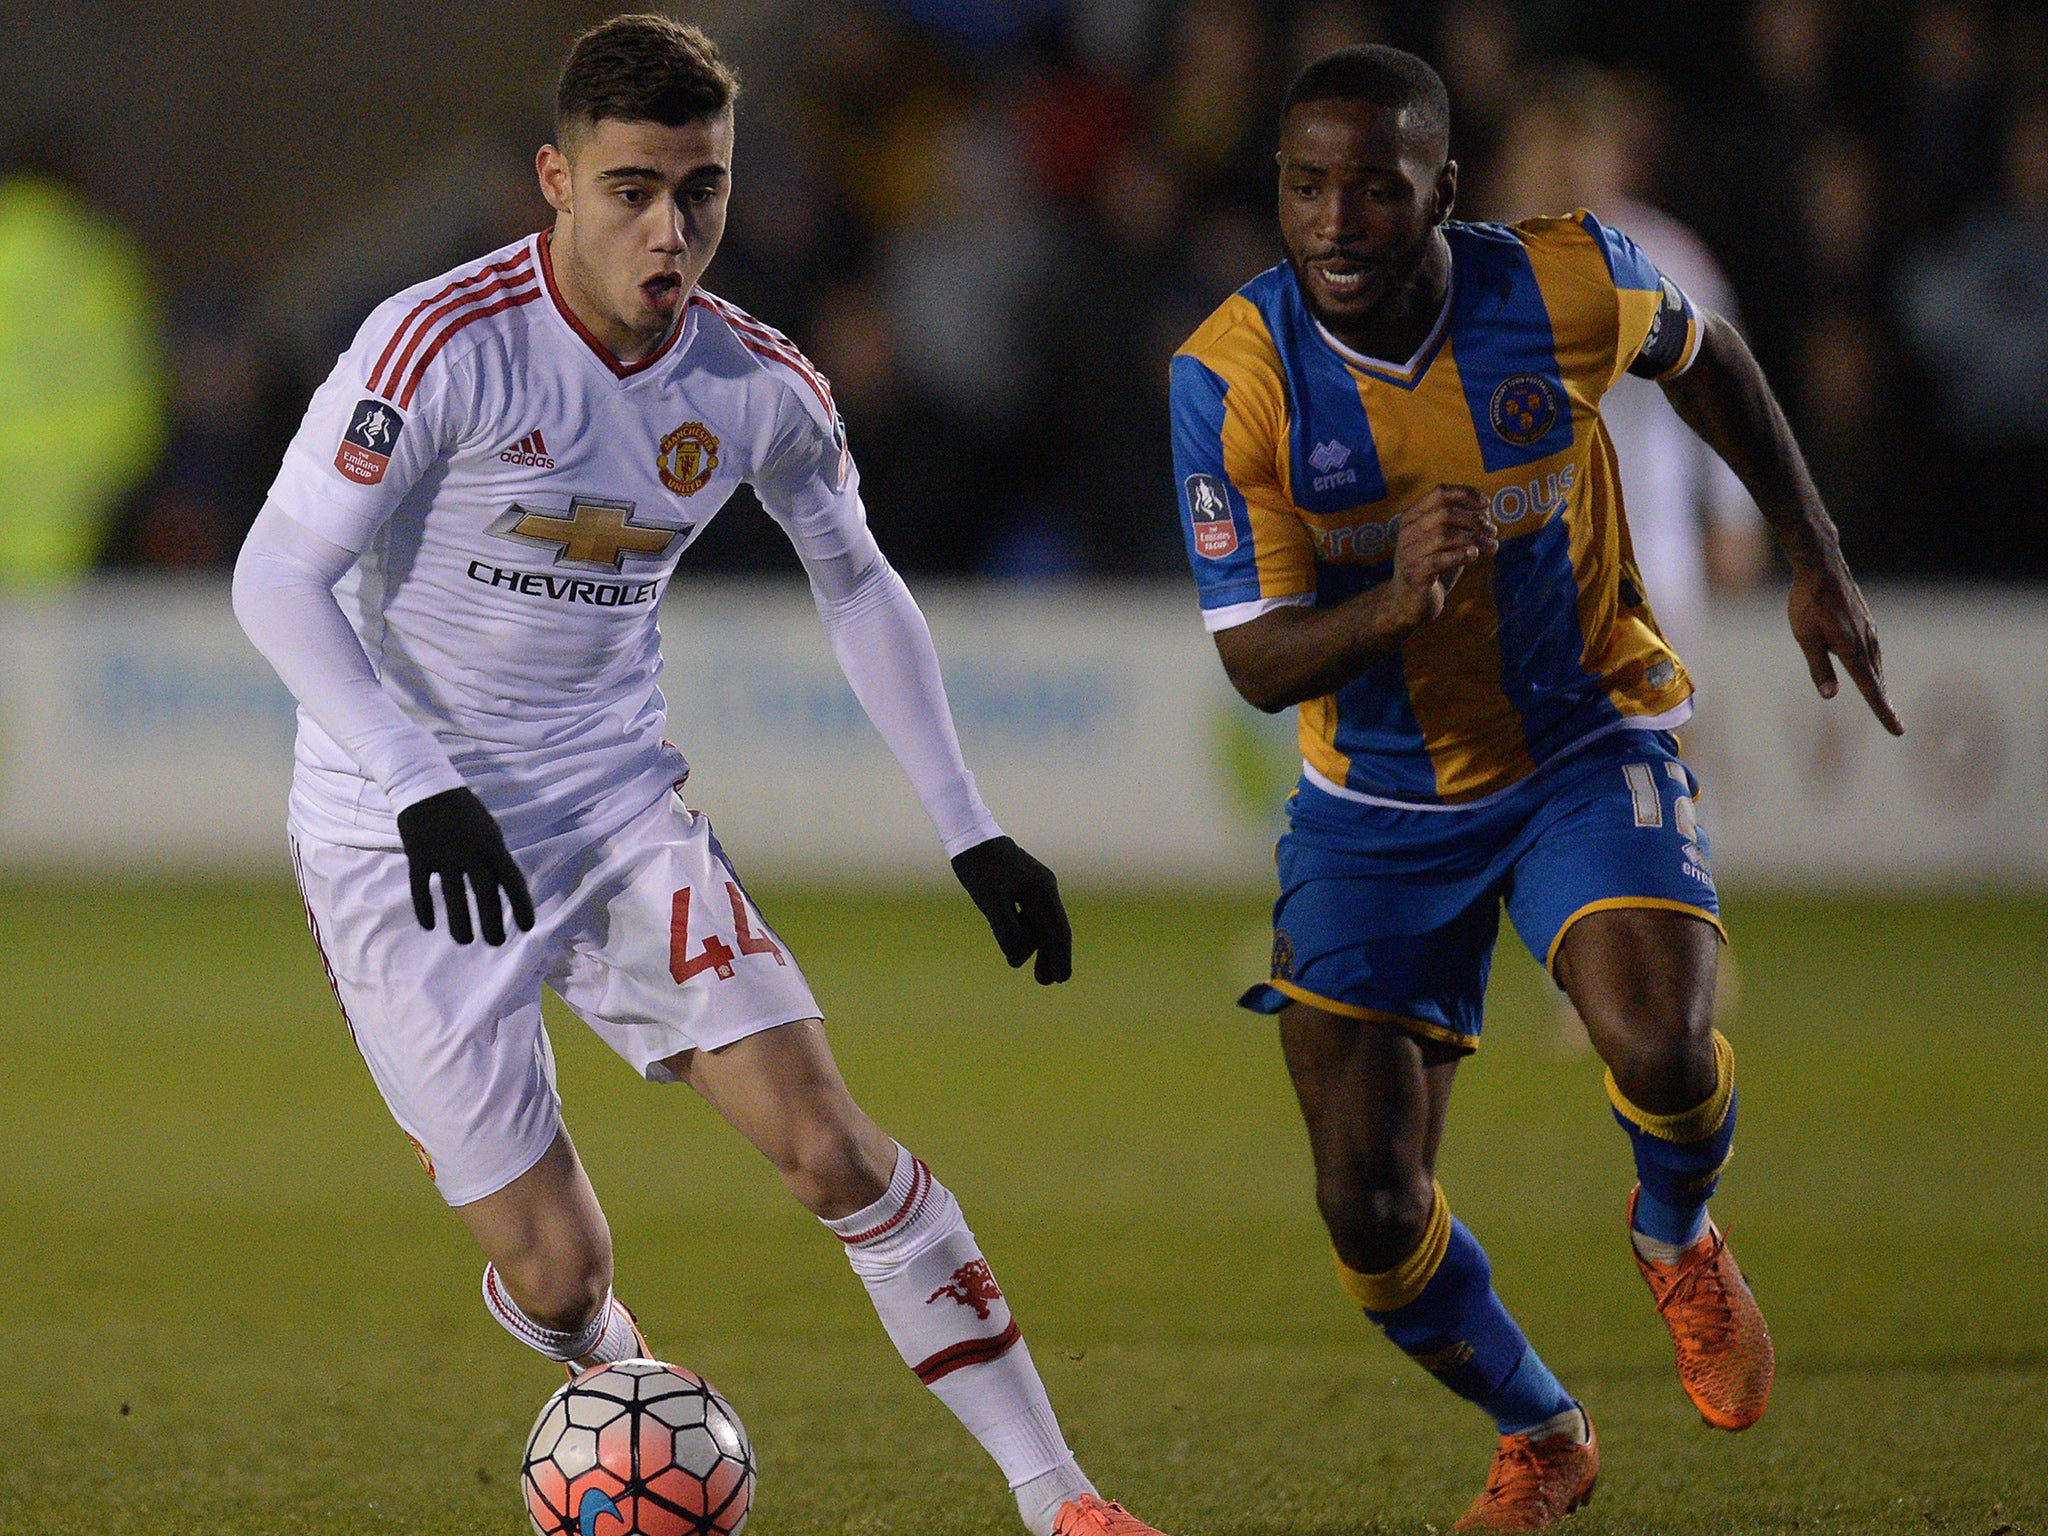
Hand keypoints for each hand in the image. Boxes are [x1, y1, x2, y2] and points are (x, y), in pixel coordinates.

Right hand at [395, 787, 536, 945]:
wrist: (427, 788)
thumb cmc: (464, 812)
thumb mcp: (489, 831)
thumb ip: (495, 858)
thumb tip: (504, 888)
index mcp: (492, 846)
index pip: (512, 880)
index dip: (522, 905)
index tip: (527, 927)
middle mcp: (470, 853)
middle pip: (484, 894)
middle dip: (492, 922)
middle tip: (496, 943)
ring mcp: (442, 856)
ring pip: (452, 897)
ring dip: (460, 923)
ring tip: (465, 941)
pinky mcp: (418, 856)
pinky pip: (420, 888)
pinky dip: (424, 909)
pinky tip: (429, 926)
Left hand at [950, 835, 1071, 984]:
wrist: (969, 835)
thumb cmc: (979, 866)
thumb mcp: (990, 900)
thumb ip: (1005, 929)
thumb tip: (1016, 958)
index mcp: (1042, 890)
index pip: (1058, 929)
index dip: (1060, 956)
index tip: (1062, 978)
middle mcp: (1043, 889)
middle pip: (1052, 929)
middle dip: (1051, 956)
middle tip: (1048, 982)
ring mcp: (1033, 889)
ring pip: (1040, 925)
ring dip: (1037, 949)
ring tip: (1038, 975)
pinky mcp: (1020, 889)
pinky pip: (1029, 918)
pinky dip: (1026, 936)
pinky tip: (1019, 950)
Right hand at [1381, 485, 1496, 633]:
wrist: (1408, 603)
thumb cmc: (1431, 567)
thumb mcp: (1444, 541)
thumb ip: (1460, 525)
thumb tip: (1486, 510)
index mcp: (1412, 517)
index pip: (1439, 494)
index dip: (1466, 494)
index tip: (1486, 504)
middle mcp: (1407, 532)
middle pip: (1444, 513)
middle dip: (1474, 520)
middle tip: (1492, 531)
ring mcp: (1408, 554)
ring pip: (1444, 536)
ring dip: (1475, 539)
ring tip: (1491, 546)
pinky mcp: (1414, 575)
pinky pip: (1438, 560)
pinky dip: (1460, 555)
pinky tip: (1475, 555)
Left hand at [1788, 560, 1902, 734]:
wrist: (1821, 568)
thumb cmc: (1807, 603)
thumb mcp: (1806, 638)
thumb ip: (1819, 668)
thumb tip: (1831, 695)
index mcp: (1851, 650)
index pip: (1870, 689)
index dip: (1882, 711)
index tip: (1897, 730)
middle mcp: (1866, 642)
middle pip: (1877, 680)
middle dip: (1884, 704)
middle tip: (1896, 726)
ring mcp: (1869, 631)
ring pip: (1876, 665)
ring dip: (1879, 685)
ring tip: (1883, 702)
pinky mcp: (1866, 622)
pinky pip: (1873, 651)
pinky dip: (1874, 666)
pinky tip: (1870, 669)